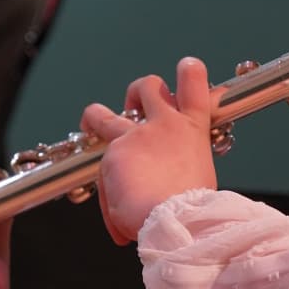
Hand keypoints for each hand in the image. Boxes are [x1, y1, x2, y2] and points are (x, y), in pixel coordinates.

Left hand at [81, 56, 218, 244]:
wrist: (180, 222)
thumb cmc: (194, 209)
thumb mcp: (197, 178)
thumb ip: (176, 167)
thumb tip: (157, 180)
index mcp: (192, 130)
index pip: (194, 84)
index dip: (189, 72)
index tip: (187, 66)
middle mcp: (165, 124)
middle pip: (148, 86)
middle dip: (136, 92)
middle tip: (131, 106)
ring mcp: (135, 136)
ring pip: (103, 115)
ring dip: (95, 119)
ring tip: (92, 127)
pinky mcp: (112, 154)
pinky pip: (101, 174)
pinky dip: (108, 197)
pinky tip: (117, 218)